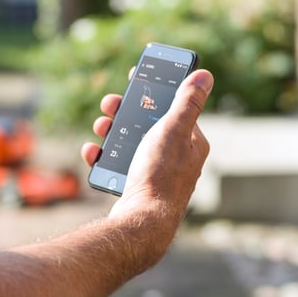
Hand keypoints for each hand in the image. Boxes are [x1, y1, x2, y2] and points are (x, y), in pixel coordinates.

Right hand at [81, 69, 212, 242]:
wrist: (142, 221)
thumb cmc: (161, 175)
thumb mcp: (173, 130)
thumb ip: (187, 102)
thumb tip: (204, 76)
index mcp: (190, 141)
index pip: (173, 106)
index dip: (154, 90)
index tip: (135, 77)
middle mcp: (176, 157)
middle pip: (148, 123)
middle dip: (125, 111)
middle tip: (109, 104)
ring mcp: (156, 172)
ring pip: (130, 142)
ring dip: (112, 130)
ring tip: (100, 127)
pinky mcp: (137, 186)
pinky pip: (118, 164)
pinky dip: (104, 156)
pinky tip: (93, 152)